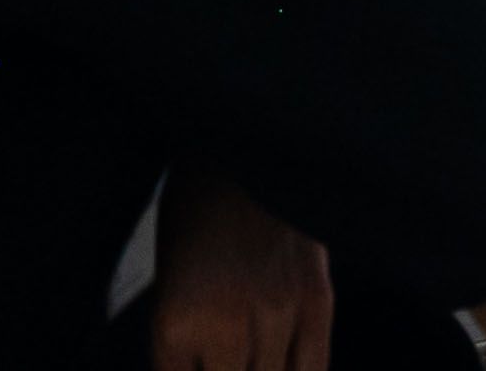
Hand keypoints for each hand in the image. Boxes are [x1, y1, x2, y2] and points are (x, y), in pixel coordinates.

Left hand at [150, 178, 331, 370]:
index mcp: (174, 320)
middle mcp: (225, 324)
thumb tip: (198, 366)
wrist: (245, 138)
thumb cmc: (197, 204)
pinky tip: (284, 367)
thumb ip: (182, 335)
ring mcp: (276, 313)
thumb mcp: (168, 271)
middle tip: (223, 356)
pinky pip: (313, 368)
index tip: (193, 362)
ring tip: (250, 355)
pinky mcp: (317, 299)